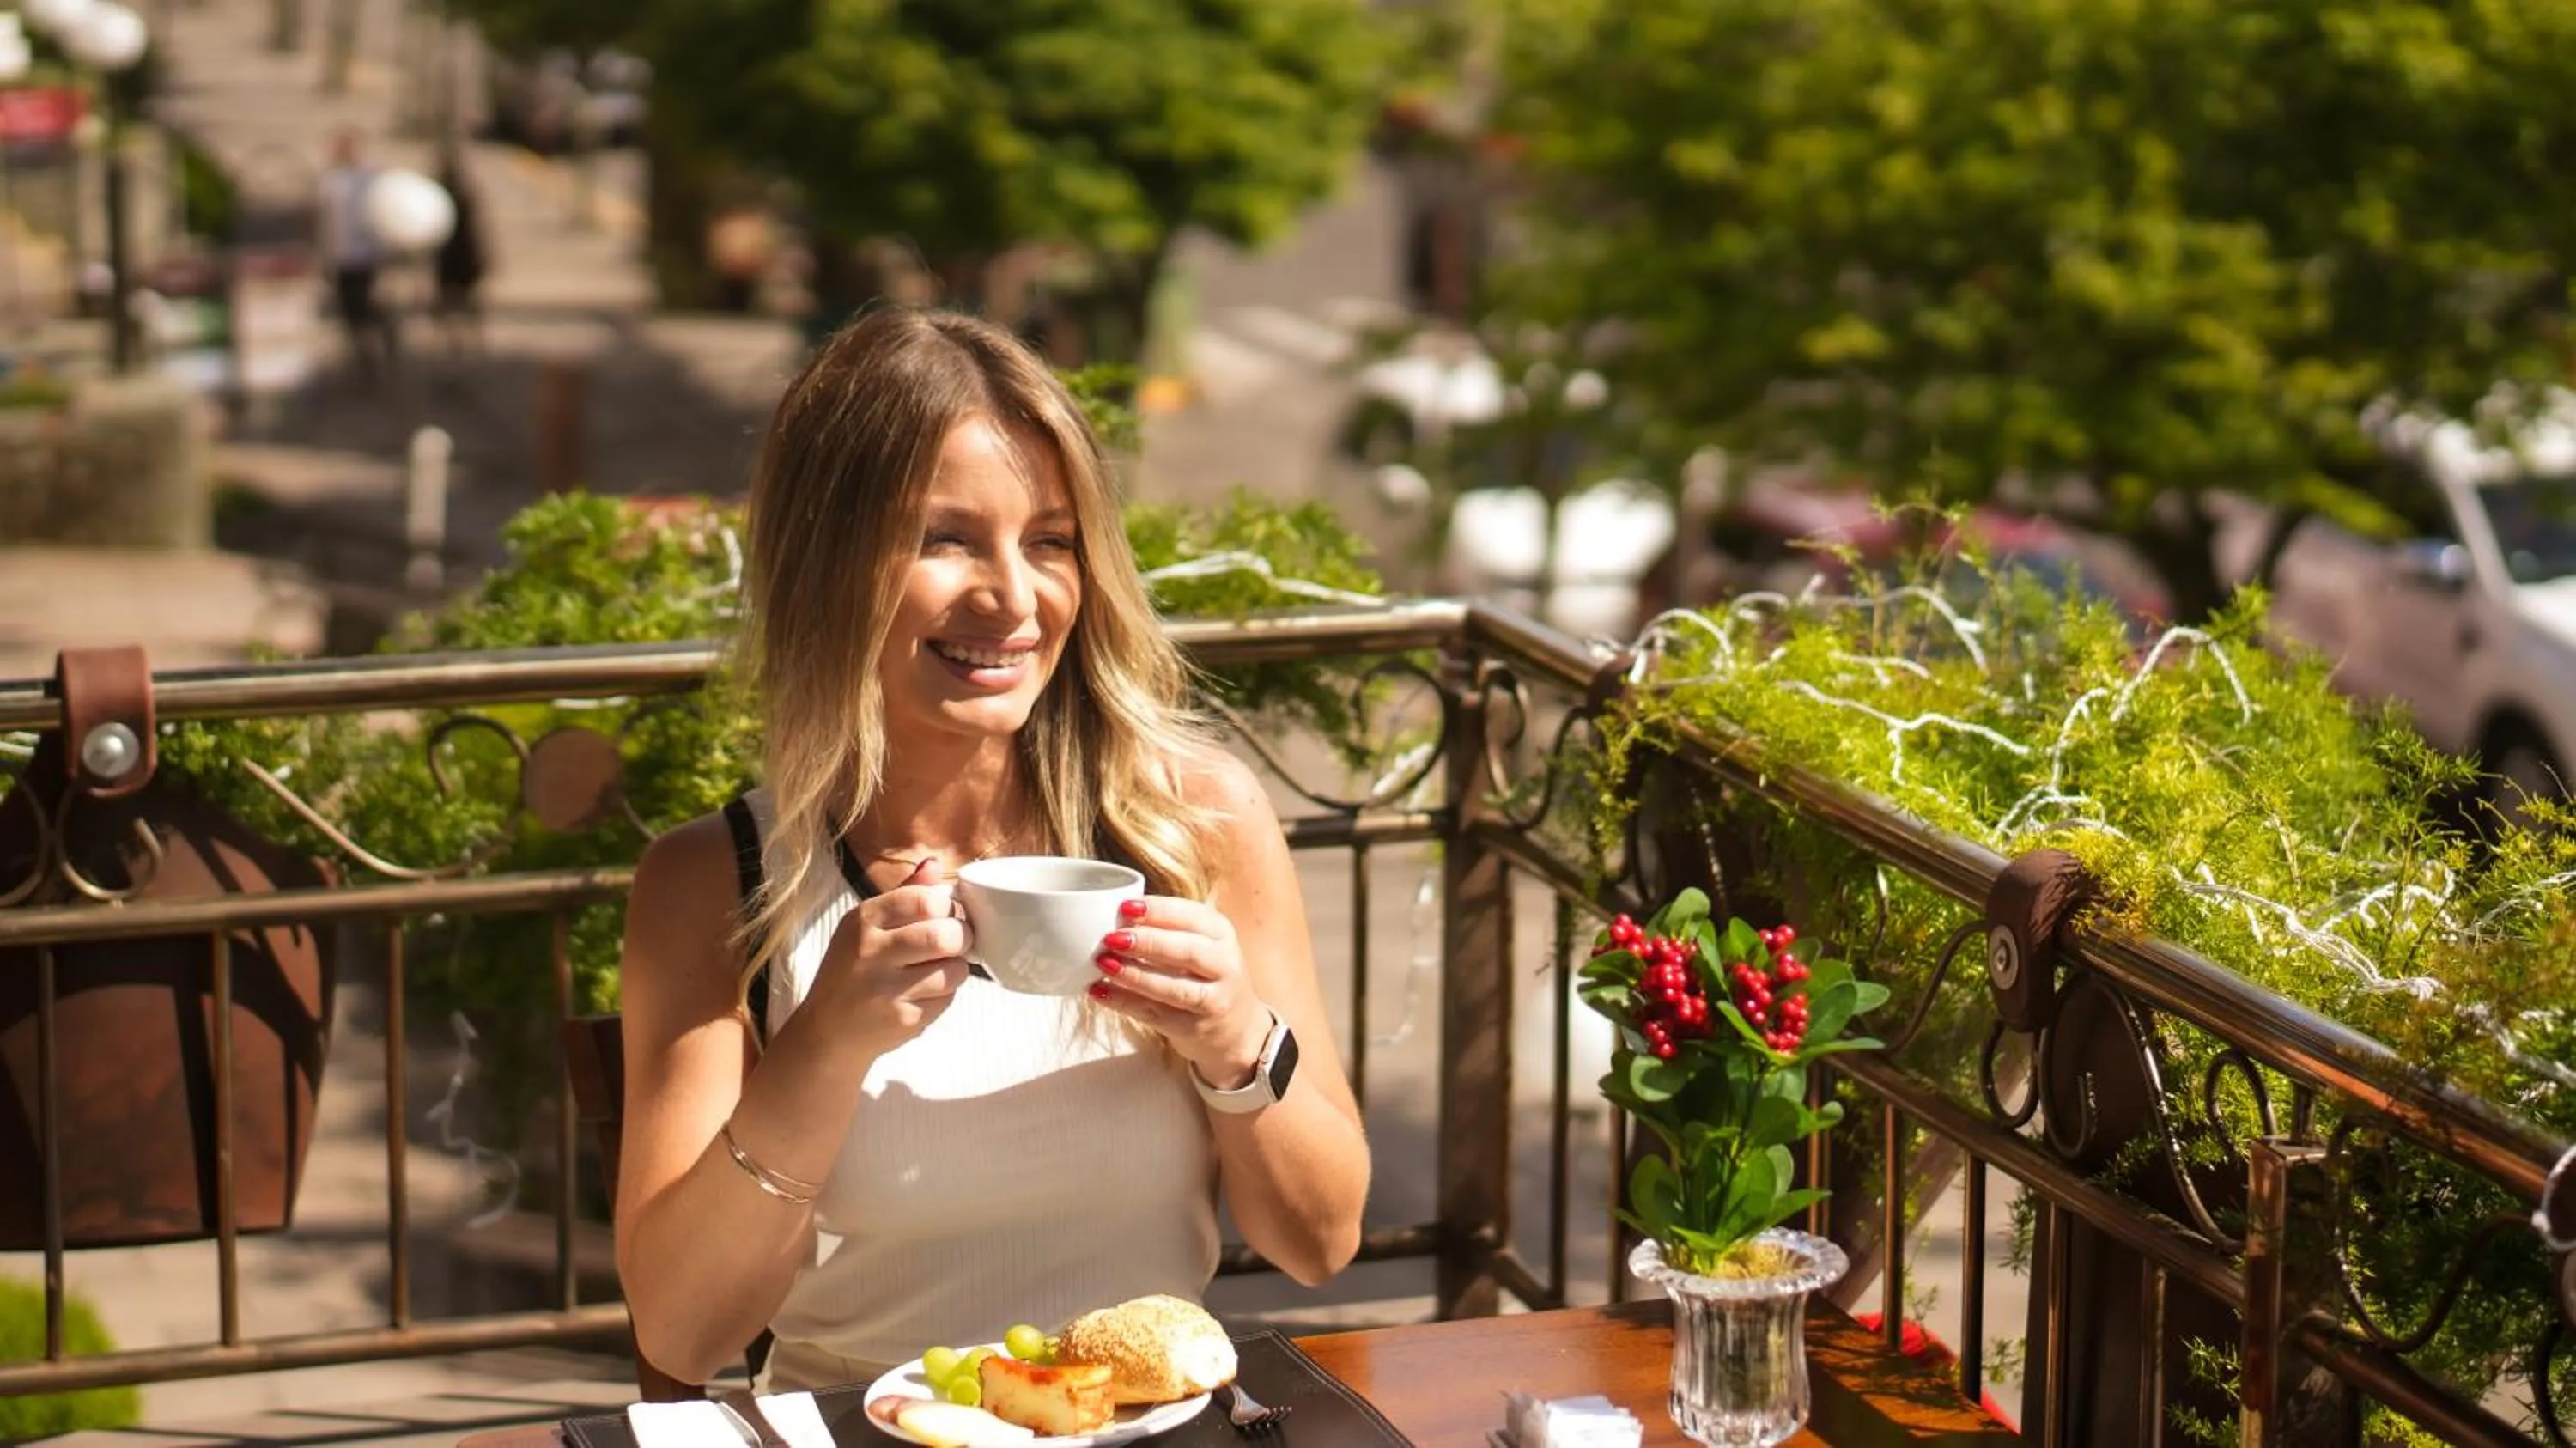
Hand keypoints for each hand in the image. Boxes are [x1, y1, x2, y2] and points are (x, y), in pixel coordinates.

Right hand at [805, 859, 974, 1055]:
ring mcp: (885, 989)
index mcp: (863, 919)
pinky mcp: (901, 1019)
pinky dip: (944, 996)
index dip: (948, 906)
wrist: (826, 1033)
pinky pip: (947, 1000)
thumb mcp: (866, 927)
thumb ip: (903, 895)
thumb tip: (934, 865)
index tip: (947, 915)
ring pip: (954, 969)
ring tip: (938, 970)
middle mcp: (870, 952)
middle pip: (944, 935)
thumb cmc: (852, 972)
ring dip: (956, 970)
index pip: (924, 899)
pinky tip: (923, 995)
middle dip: (962, 937)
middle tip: (956, 943)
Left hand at [1089, 895, 1271, 1086]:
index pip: (1193, 917)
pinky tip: (1100, 991)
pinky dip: (1124, 1002)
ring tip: (1104, 964)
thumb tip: (1117, 916)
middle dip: (1148, 943)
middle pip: (1188, 952)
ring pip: (1173, 988)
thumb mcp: (1200, 942)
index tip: (1125, 907)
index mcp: (1222, 934)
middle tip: (1112, 937)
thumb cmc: (1206, 974)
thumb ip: (1167, 927)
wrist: (1236, 1027)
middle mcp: (1224, 966)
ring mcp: (1212, 1000)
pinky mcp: (1193, 1028)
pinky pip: (1154, 1014)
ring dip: (1135, 975)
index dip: (1159, 911)